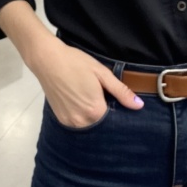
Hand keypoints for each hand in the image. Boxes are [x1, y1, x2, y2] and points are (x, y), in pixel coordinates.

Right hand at [27, 37, 143, 127]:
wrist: (47, 60)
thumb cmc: (76, 63)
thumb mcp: (102, 73)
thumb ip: (121, 91)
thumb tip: (139, 105)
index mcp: (94, 111)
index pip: (114, 122)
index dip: (120, 114)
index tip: (121, 106)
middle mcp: (81, 122)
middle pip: (102, 126)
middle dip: (107, 117)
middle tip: (107, 100)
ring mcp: (69, 122)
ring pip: (89, 127)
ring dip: (95, 118)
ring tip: (94, 100)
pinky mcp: (60, 119)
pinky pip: (78, 124)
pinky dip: (83, 117)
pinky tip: (83, 103)